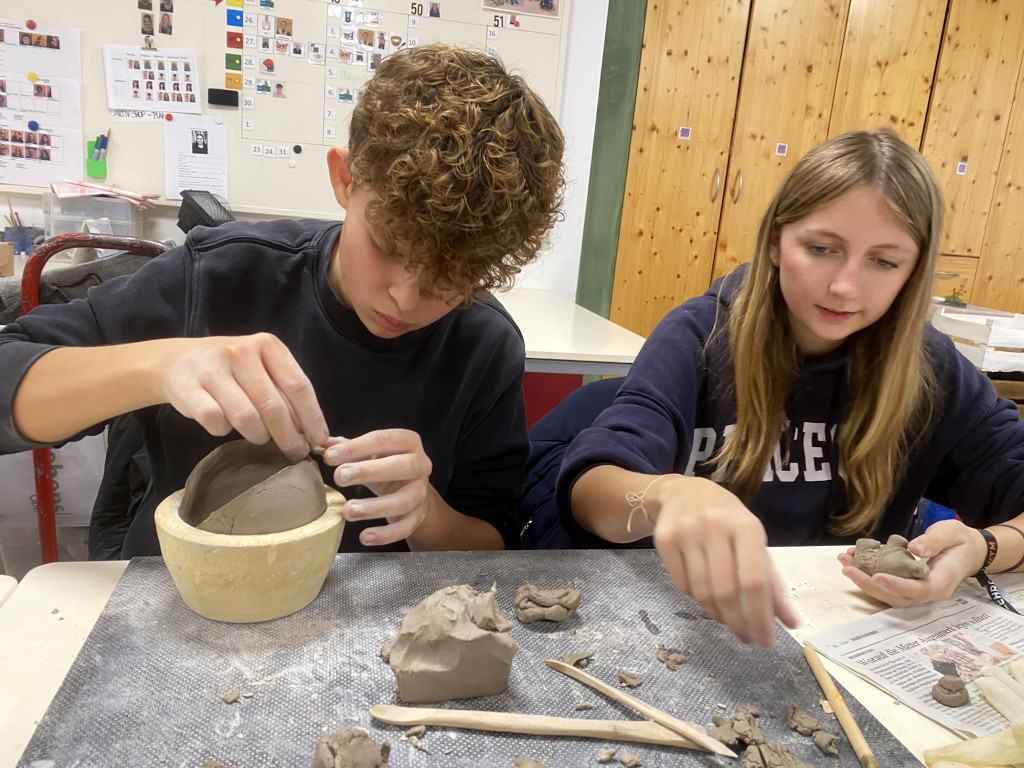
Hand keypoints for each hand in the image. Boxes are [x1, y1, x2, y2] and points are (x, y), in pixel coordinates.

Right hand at [156, 333, 327, 458]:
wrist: (177, 360)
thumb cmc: (231, 370)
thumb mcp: (262, 369)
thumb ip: (285, 393)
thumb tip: (311, 431)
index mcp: (267, 345)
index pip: (298, 386)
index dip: (312, 417)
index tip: (320, 440)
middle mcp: (241, 351)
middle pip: (274, 406)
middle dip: (289, 436)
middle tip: (294, 452)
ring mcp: (213, 369)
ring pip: (246, 417)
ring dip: (258, 435)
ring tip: (259, 437)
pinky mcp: (188, 388)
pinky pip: (215, 422)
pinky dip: (224, 431)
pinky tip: (224, 425)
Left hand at [321, 429, 433, 546]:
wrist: (411, 488)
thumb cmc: (385, 464)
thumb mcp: (369, 452)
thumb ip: (347, 447)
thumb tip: (319, 442)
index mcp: (407, 442)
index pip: (383, 440)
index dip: (355, 447)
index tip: (329, 456)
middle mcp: (420, 465)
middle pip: (400, 467)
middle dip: (368, 472)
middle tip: (339, 477)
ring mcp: (421, 492)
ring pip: (404, 501)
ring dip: (375, 507)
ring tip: (348, 511)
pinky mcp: (419, 515)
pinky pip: (406, 526)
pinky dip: (386, 534)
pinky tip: (365, 537)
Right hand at [649, 476, 799, 646]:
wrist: (685, 492)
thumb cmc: (728, 520)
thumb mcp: (754, 542)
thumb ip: (772, 583)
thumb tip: (789, 622)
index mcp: (746, 527)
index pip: (754, 580)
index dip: (760, 616)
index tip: (765, 640)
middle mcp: (715, 526)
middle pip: (725, 590)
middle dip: (737, 622)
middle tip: (745, 637)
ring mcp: (686, 532)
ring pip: (701, 591)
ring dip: (717, 614)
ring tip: (727, 619)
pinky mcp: (665, 539)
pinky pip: (681, 585)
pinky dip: (696, 599)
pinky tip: (705, 596)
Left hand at [837, 519, 986, 606]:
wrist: (966, 550)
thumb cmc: (959, 541)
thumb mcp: (950, 534)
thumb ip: (934, 542)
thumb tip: (914, 549)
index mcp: (942, 582)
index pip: (918, 590)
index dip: (897, 586)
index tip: (877, 576)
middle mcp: (928, 592)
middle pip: (897, 596)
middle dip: (870, 585)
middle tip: (848, 569)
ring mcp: (917, 591)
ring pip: (888, 594)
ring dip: (864, 581)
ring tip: (845, 563)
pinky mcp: (907, 586)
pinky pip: (887, 585)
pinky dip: (868, 576)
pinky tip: (853, 562)